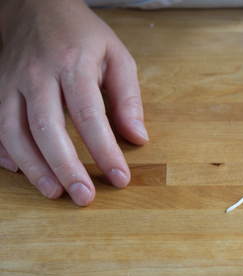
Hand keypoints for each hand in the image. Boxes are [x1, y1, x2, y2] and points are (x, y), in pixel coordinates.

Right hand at [0, 0, 148, 205]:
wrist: (35, 6)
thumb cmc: (82, 35)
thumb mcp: (117, 56)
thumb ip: (128, 98)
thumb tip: (138, 138)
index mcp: (73, 63)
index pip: (90, 115)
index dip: (105, 151)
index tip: (120, 178)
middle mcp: (37, 74)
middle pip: (48, 129)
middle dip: (66, 168)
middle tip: (84, 197)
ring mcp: (10, 82)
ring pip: (14, 132)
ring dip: (34, 168)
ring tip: (55, 192)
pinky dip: (5, 152)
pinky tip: (22, 172)